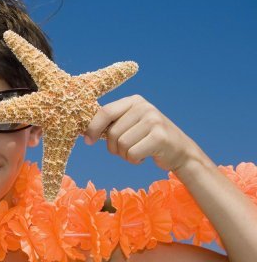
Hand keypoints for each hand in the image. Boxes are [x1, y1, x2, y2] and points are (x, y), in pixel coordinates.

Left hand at [84, 95, 199, 171]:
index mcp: (134, 101)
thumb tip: (83, 131)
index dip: (92, 128)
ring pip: (121, 145)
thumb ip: (111, 123)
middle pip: (112, 133)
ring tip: (136, 152)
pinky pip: (132, 154)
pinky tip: (144, 157)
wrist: (179, 151)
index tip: (87, 141)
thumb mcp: (130, 125)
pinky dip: (134, 160)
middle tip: (125, 151)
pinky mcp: (160, 136)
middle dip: (113, 148)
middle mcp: (144, 107)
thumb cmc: (147, 139)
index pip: (105, 112)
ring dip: (125, 155)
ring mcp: (154, 120)